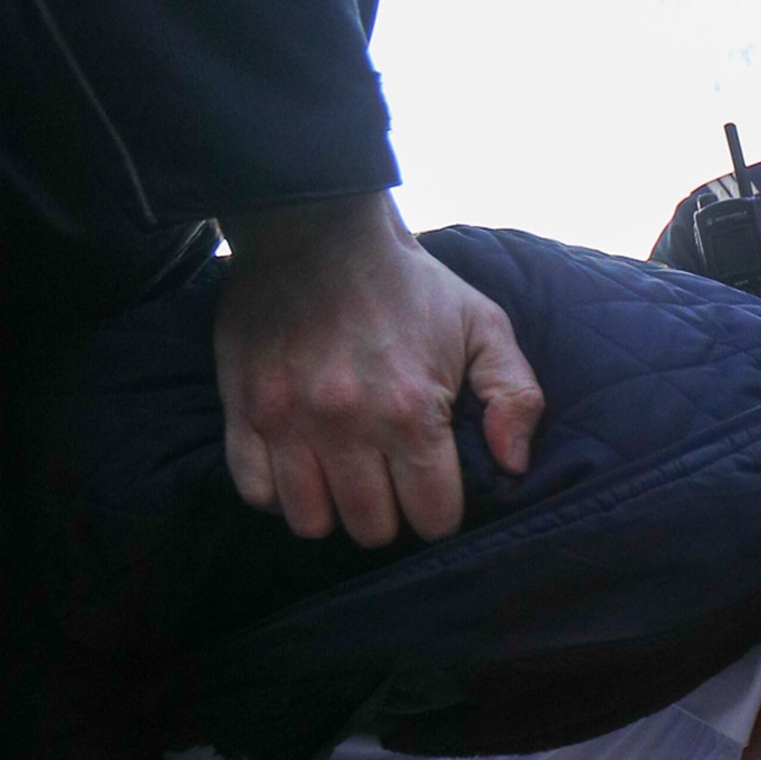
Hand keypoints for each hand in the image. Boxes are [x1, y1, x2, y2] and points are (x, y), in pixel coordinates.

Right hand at [216, 191, 544, 546]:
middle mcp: (347, 425)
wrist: (319, 230)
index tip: (435, 491)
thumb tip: (513, 466)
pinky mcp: (244, 409)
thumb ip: (516, 397)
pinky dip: (279, 492)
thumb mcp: (485, 326)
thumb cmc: (412, 286)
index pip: (432, 517)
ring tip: (346, 477)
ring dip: (334, 510)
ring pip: (311, 522)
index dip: (440, 512)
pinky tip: (302, 467)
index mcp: (411, 411)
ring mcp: (288, 421)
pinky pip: (255, 491)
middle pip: (371, 529)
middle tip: (390, 482)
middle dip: (390, 515)